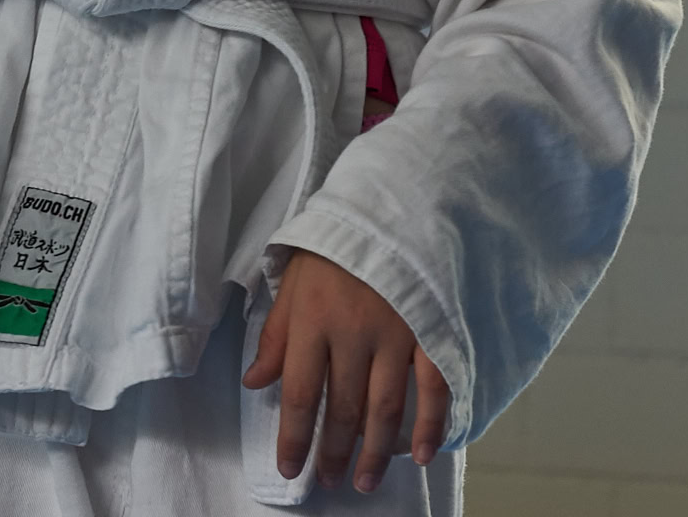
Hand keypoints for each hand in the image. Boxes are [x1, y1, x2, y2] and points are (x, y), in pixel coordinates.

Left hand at [242, 248, 451, 492]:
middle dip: (333, 452)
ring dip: (375, 453)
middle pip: (343, 408)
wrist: (389, 206)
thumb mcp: (293, 280)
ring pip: (385, 409)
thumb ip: (276, 334)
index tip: (289, 470)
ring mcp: (396, 335)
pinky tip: (421, 456)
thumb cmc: (334, 246)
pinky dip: (429, 426)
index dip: (294, 438)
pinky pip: (433, 389)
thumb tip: (255, 381)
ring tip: (365, 481)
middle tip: (328, 480)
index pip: (301, 393)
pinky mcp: (430, 332)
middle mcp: (353, 332)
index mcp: (313, 318)